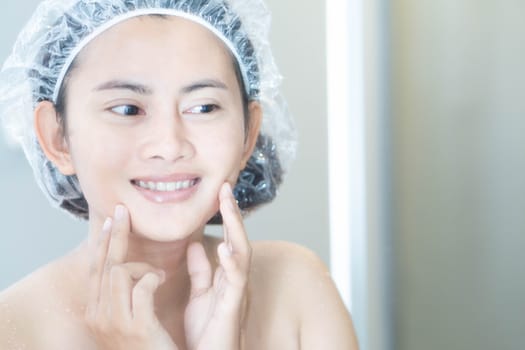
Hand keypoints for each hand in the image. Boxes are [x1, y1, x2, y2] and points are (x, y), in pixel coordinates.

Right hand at [85, 205, 177, 349]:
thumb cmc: (149, 343)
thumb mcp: (130, 316)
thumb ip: (126, 291)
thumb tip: (126, 263)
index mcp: (96, 313)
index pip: (96, 270)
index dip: (103, 243)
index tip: (111, 220)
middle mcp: (98, 317)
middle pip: (105, 265)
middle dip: (115, 235)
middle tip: (123, 211)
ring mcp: (115, 323)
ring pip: (121, 271)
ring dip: (143, 266)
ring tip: (158, 274)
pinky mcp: (137, 327)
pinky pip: (143, 286)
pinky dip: (154, 277)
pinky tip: (162, 279)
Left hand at [184, 183, 250, 349]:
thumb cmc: (207, 331)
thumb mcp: (200, 294)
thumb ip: (201, 270)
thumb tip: (196, 245)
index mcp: (225, 274)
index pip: (228, 237)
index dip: (225, 214)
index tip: (219, 191)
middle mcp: (235, 278)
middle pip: (238, 238)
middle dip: (232, 213)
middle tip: (225, 187)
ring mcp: (236, 291)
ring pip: (242, 253)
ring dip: (236, 229)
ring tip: (228, 206)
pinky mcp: (233, 306)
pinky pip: (237, 281)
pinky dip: (232, 263)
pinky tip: (226, 248)